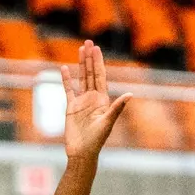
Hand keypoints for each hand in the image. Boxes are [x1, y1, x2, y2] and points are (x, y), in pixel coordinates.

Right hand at [60, 40, 130, 159]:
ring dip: (81, 64)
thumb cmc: (96, 140)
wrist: (82, 152)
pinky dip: (66, 79)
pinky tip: (64, 68)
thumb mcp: (108, 122)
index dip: (98, 62)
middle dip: (90, 58)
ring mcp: (81, 101)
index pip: (100, 76)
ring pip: (81, 78)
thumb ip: (117, 107)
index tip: (96, 49)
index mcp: (102, 99)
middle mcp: (93, 97)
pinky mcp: (71, 107)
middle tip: (88, 42)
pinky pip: (68, 90)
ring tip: (80, 49)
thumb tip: (130, 94)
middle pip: (91, 73)